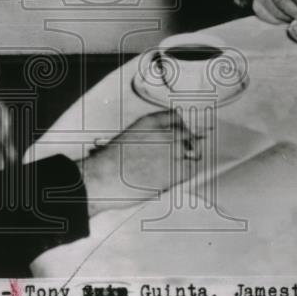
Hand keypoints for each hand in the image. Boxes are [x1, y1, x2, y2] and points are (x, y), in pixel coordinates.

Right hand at [79, 110, 199, 216]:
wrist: (104, 177)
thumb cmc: (109, 163)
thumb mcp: (128, 138)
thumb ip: (148, 138)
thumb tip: (160, 147)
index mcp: (150, 122)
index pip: (175, 117)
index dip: (180, 126)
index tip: (182, 133)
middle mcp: (165, 133)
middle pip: (187, 135)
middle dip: (186, 143)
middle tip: (183, 153)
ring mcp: (172, 151)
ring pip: (192, 152)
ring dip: (186, 159)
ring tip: (177, 168)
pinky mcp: (175, 171)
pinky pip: (191, 170)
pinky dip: (186, 174)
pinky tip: (175, 178)